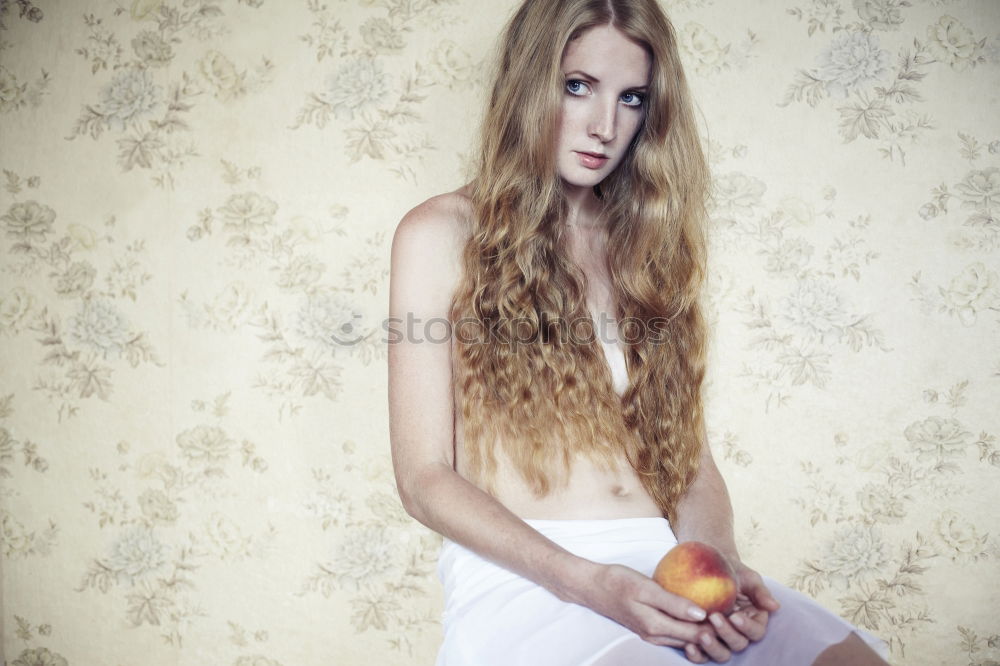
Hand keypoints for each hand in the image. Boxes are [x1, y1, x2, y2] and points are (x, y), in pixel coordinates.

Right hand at [574, 562, 721, 651]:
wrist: (591, 586)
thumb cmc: (616, 582)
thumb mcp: (645, 588)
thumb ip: (673, 602)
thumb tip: (701, 614)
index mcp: (656, 627)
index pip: (697, 634)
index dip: (718, 627)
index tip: (735, 612)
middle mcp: (656, 636)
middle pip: (695, 640)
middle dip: (717, 631)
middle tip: (736, 613)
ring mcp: (652, 634)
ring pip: (687, 638)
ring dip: (705, 630)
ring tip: (723, 612)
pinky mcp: (649, 627)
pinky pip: (676, 631)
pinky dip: (691, 625)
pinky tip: (700, 612)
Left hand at [680, 563, 780, 662]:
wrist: (708, 566)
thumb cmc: (732, 572)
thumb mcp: (747, 578)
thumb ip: (760, 592)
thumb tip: (775, 606)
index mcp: (753, 621)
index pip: (755, 632)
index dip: (747, 627)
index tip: (735, 616)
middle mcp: (738, 633)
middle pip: (738, 644)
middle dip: (727, 633)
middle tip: (714, 618)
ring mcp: (720, 639)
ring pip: (722, 653)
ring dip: (713, 647)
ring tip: (701, 634)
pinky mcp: (703, 641)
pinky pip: (701, 655)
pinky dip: (696, 655)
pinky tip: (688, 646)